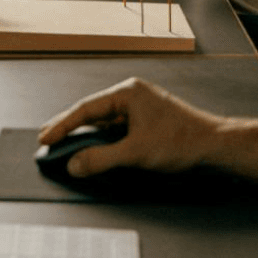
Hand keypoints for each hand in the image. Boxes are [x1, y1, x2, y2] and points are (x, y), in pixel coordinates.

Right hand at [37, 77, 221, 176]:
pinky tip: (90, 149)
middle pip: (92, 112)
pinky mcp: (144, 121)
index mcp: (128, 93)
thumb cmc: (181, 141)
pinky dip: (100, 140)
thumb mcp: (135, 153)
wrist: (213, 145)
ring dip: (84, 135)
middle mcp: (131, 96)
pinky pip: (115, 129)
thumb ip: (101, 158)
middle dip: (68, 127)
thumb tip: (74, 164)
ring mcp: (138, 108)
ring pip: (103, 121)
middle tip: (45, 139)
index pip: (86, 108)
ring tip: (63, 145)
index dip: (62, 124)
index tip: (44, 138)